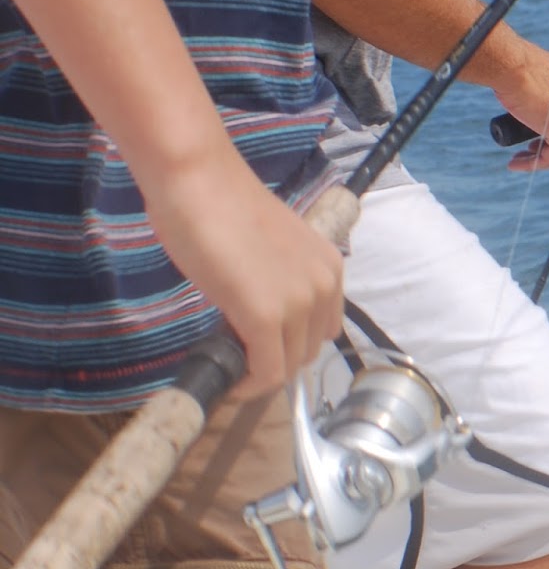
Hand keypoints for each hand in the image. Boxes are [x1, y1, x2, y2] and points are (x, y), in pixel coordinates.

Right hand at [142, 147, 343, 398]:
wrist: (198, 183)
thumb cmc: (222, 209)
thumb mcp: (270, 251)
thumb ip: (278, 281)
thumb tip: (263, 314)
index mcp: (330, 267)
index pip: (323, 328)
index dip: (292, 344)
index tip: (259, 347)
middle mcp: (324, 285)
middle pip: (307, 350)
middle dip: (275, 361)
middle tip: (238, 357)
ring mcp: (298, 302)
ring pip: (288, 365)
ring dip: (260, 375)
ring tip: (230, 365)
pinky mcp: (265, 316)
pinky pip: (265, 372)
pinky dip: (248, 385)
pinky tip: (229, 381)